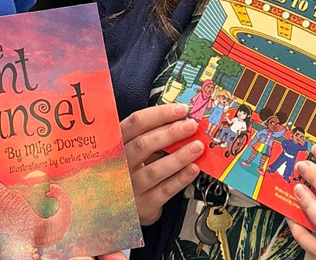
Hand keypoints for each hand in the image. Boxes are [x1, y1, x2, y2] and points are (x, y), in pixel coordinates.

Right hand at [120, 102, 203, 225]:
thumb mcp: (134, 148)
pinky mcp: (143, 205)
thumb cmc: (132, 167)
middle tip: (191, 126)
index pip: (135, 123)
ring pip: (155, 170)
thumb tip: (182, 119)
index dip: (159, 115)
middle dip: (171, 133)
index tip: (181, 109)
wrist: (121, 203)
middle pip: (144, 145)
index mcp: (117, 143)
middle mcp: (120, 164)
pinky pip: (164, 191)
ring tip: (198, 147)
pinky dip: (180, 179)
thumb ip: (151, 134)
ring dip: (179, 157)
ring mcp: (130, 186)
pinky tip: (193, 169)